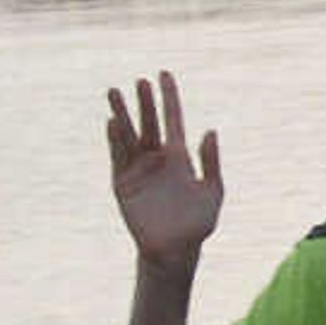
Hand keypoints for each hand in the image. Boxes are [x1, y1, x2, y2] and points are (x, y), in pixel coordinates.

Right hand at [107, 71, 225, 263]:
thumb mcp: (212, 191)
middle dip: (145, 102)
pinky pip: (118, 157)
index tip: (164, 74)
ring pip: (129, 135)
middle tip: (140, 81)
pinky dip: (115, 140)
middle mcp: (157, 158)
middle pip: (149, 123)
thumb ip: (212, 162)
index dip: (169, 98)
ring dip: (122, 114)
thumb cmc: (197, 223)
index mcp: (179, 157)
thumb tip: (210, 130)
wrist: (175, 250)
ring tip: (115, 92)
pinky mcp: (122, 183)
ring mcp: (138, 169)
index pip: (173, 120)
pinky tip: (113, 122)